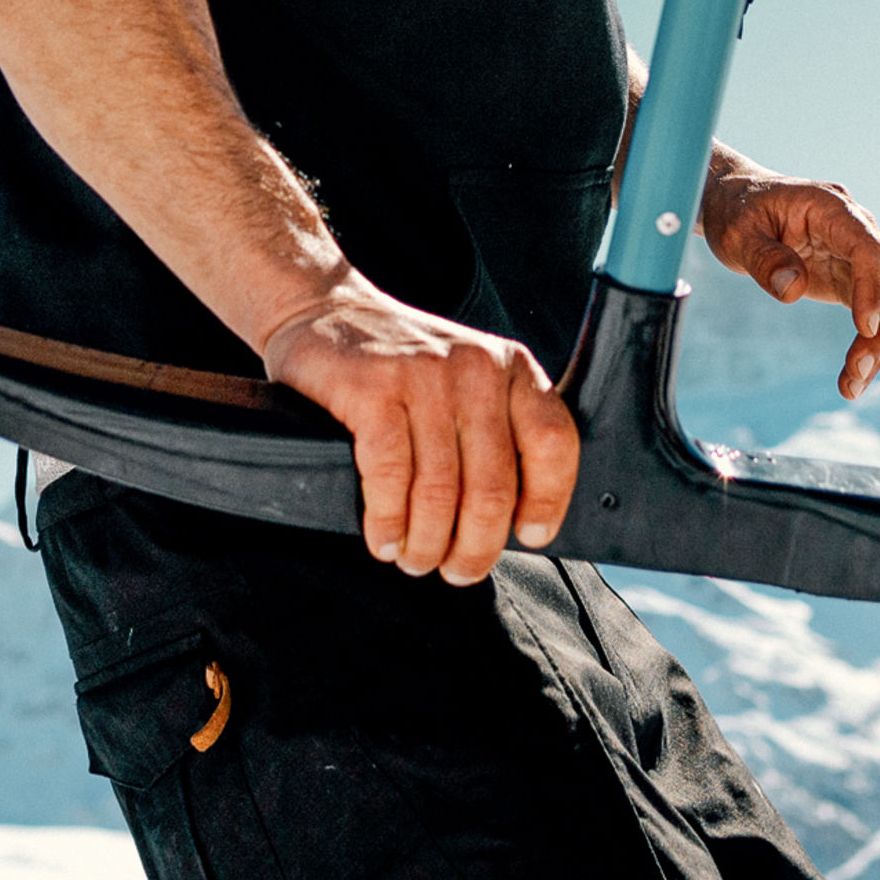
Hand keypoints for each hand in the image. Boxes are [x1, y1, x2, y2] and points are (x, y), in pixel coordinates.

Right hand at [258, 275, 579, 584]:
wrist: (326, 309)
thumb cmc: (401, 363)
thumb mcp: (468, 378)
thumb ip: (495, 430)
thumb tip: (515, 521)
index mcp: (511, 367)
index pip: (553, 443)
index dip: (547, 501)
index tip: (529, 537)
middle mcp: (475, 369)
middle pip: (493, 486)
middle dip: (475, 547)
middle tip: (456, 570)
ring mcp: (423, 377)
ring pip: (439, 492)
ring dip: (427, 544)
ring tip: (415, 560)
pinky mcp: (373, 390)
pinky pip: (389, 478)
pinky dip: (387, 523)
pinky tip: (383, 539)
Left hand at [700, 163, 879, 399]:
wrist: (736, 202)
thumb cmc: (737, 212)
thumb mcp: (738, 233)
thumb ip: (764, 258)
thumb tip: (792, 290)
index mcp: (832, 207)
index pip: (868, 247)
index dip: (872, 287)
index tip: (865, 328)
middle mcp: (856, 229)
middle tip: (855, 373)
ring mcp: (856, 255)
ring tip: (854, 388)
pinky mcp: (850, 279)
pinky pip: (876, 314)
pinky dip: (879, 345)